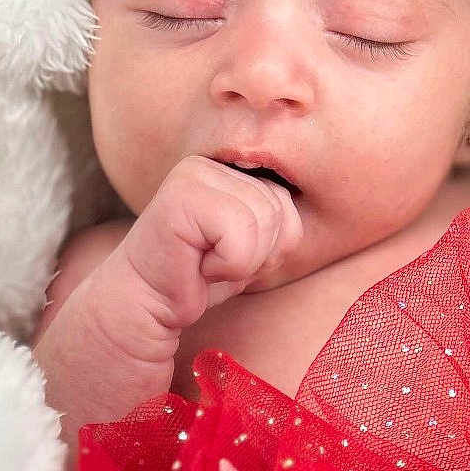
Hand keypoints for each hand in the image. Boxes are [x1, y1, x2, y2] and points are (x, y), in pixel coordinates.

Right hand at [116, 155, 303, 333]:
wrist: (146, 308)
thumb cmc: (199, 279)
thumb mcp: (253, 246)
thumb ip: (278, 220)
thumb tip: (323, 192)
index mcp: (229, 167)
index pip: (288, 204)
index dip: (269, 246)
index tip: (228, 256)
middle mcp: (211, 162)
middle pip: (280, 211)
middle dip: (257, 254)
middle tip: (214, 265)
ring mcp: (195, 174)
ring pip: (264, 222)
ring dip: (240, 262)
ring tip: (205, 265)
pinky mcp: (181, 197)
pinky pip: (241, 238)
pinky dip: (227, 266)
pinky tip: (196, 268)